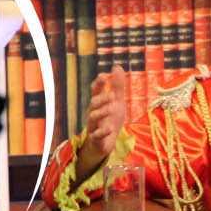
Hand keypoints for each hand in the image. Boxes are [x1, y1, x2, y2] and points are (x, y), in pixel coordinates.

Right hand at [76, 65, 127, 179]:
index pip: (95, 91)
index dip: (99, 83)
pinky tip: (110, 128)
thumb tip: (117, 67)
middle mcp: (93, 112)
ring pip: (93, 117)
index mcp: (98, 102)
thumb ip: (117, 86)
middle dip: (101, 98)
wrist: (106, 142)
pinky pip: (97, 135)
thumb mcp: (116, 101)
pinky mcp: (96, 138)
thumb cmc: (110, 119)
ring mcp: (93, 125)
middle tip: (112, 95)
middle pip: (93, 103)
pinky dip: (103, 131)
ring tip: (112, 108)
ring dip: (102, 112)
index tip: (105, 76)